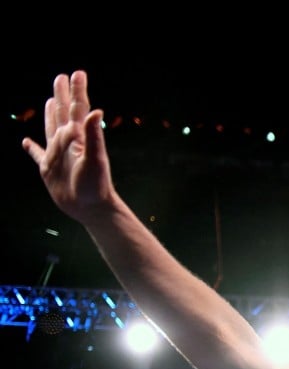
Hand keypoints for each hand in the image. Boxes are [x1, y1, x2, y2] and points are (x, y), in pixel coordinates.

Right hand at [22, 70, 116, 224]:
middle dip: (62, 95)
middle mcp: (69, 143)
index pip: (78, 108)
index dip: (77, 91)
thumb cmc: (95, 185)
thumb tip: (96, 110)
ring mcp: (58, 155)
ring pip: (51, 128)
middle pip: (63, 113)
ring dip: (50, 114)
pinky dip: (32, 148)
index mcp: (80, 137)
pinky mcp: (49, 169)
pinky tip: (26, 142)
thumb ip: (94, 135)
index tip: (77, 73)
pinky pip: (38, 155)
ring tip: (48, 101)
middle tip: (61, 77)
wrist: (90, 208)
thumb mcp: (95, 159)